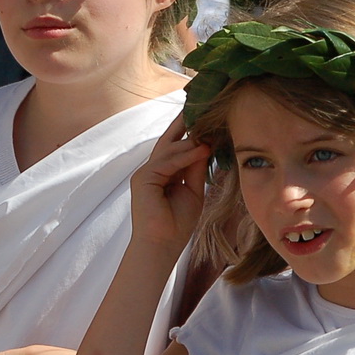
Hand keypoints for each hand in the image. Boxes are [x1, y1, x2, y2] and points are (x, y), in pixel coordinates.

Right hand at [129, 117, 210, 252]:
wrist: (161, 246)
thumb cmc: (176, 225)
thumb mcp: (193, 191)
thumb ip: (196, 169)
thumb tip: (205, 146)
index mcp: (162, 174)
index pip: (175, 147)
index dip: (188, 133)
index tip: (205, 119)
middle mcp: (151, 170)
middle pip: (168, 141)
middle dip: (184, 124)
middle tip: (201, 108)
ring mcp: (145, 173)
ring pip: (169, 150)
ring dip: (191, 142)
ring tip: (210, 134)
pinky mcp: (144, 179)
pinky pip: (166, 162)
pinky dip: (185, 155)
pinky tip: (202, 149)